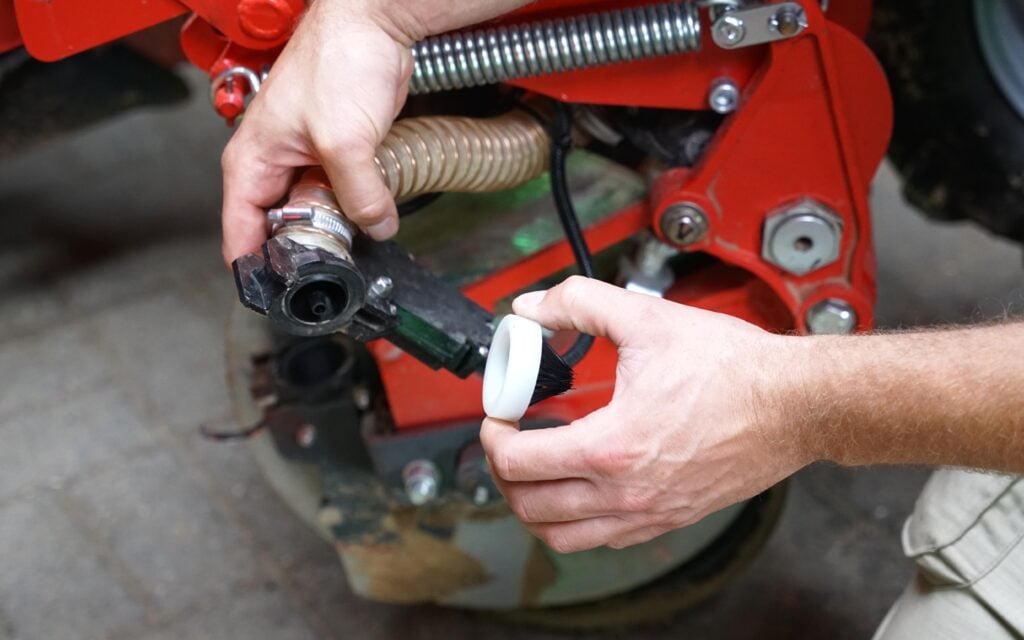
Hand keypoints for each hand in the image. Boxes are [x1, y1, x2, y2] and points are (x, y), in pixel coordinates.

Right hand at [220, 0, 415, 263]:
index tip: (278, 295)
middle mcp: (273, 164)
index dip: (256, 269)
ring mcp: (304, 159)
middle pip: (278, 228)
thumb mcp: (346, 142)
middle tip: (330, 271)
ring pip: (312, 213)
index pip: (238, 232)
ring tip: (353, 249)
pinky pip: (339, 194)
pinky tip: (371, 220)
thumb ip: (360, 194)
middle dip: (304, 251)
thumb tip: (377, 228)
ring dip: (333, 230)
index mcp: (252, 161)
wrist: (374, 24)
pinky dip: (353, 208)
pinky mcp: (336, 152)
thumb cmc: (338, 60)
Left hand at [479, 276, 812, 552]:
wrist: (795, 403)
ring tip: (530, 473)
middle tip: (506, 442)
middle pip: (530, 505)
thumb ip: (579, 304)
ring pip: (562, 535)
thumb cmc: (733, 368)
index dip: (493, 436)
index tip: (498, 416)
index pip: (519, 461)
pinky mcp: (670, 517)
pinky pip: (603, 540)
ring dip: (532, 506)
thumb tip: (532, 306)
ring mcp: (649, 512)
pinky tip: (578, 489)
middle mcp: (627, 491)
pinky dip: (574, 523)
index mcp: (612, 446)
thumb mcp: (646, 318)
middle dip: (503, 473)